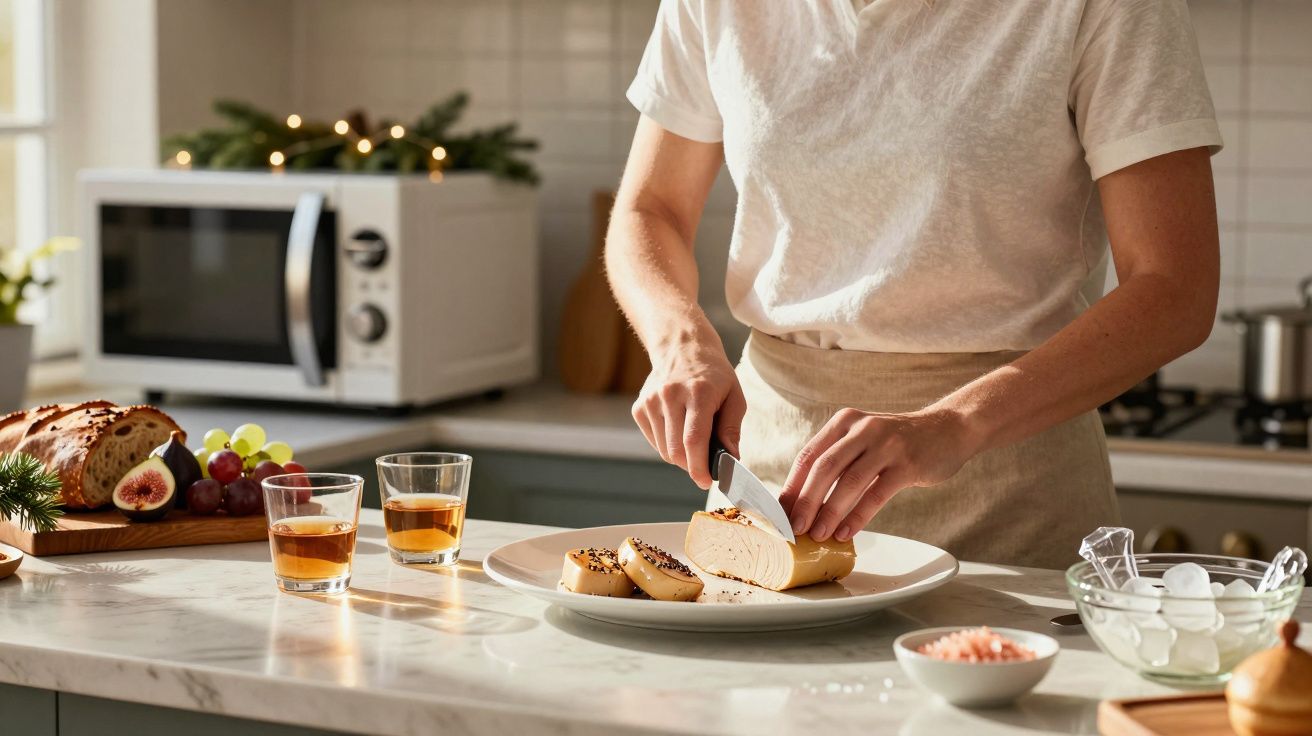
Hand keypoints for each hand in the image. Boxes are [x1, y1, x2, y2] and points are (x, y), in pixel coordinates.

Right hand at [632, 339, 745, 489]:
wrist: (682, 347)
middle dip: (692, 466)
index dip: (699, 466)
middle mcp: (670, 395)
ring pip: (664, 450)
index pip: (694, 439)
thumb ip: (732, 428)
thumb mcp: (734, 395)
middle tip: (705, 465)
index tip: (706, 481)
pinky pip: (654, 442)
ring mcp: (651, 401)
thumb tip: (730, 459)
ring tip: (693, 441)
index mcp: (698, 392)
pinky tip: (678, 429)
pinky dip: (667, 445)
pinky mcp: (639, 407)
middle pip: (676, 449)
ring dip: (681, 456)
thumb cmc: (714, 375)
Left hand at [779, 408, 980, 541]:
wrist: (948, 430)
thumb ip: (837, 460)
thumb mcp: (863, 439)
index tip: (779, 512)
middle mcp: (862, 428)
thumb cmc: (897, 442)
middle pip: (824, 467)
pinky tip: (847, 532)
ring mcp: (886, 444)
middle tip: (793, 528)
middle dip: (805, 500)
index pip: (808, 455)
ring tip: (817, 534)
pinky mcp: (907, 464)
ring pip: (849, 481)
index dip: (792, 485)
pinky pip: (876, 494)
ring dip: (830, 512)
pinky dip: (858, 516)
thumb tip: (804, 501)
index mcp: (844, 422)